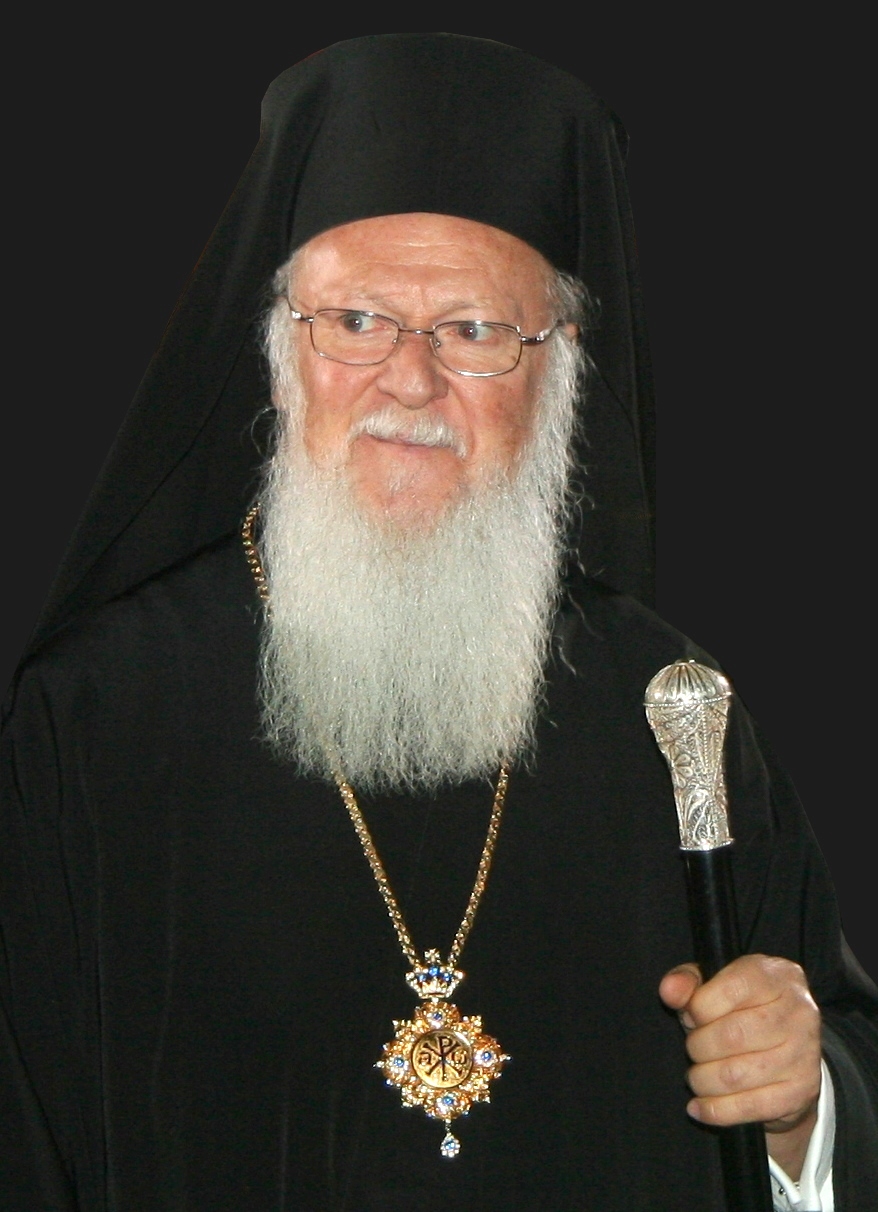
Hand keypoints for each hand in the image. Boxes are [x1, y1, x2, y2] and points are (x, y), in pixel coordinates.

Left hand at [659, 955, 821, 1177]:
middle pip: (731, 1035)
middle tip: (694, 1049)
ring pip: (735, 1075)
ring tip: (697, 1075)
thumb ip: (688, 982)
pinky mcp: (800, 1091)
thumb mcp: (715, 983)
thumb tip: (669, 991)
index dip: (699, 1007)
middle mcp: (797, 1012)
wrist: (789, 1045)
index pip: (730, 989)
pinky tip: (699, 1106)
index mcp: (774, 975)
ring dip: (702, 1079)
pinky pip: (749, 1107)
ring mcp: (803, 1054)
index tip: (691, 1016)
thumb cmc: (742, 1007)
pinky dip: (715, 1110)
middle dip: (698, 1046)